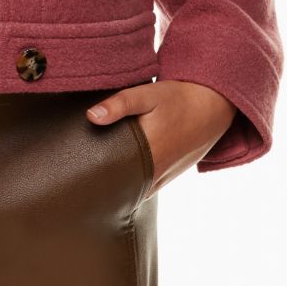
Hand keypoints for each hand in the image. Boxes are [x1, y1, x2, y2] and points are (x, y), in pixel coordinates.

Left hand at [86, 80, 236, 193]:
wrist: (213, 104)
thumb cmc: (178, 98)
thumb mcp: (148, 94)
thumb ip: (120, 104)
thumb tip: (91, 116)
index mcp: (148, 155)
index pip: (114, 180)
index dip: (94, 183)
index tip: (73, 178)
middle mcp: (156, 172)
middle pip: (121, 190)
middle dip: (101, 187)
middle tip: (76, 182)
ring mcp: (164, 177)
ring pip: (133, 191)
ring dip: (117, 188)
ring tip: (91, 182)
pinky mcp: (169, 175)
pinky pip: (145, 188)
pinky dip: (131, 186)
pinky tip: (116, 178)